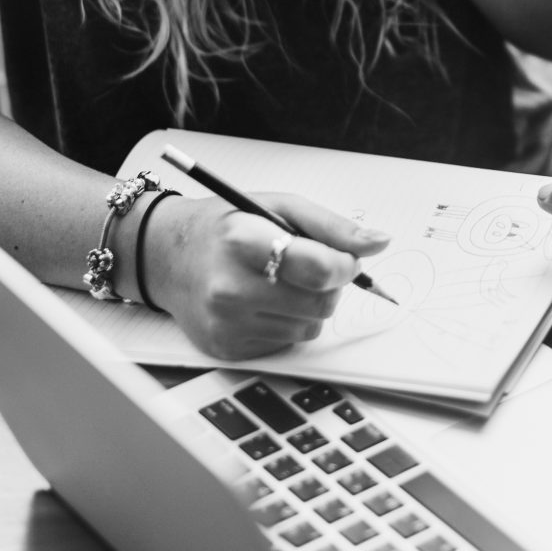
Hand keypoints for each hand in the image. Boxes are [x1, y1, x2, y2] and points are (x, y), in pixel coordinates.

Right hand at [142, 193, 390, 358]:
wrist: (167, 256)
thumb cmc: (227, 226)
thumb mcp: (280, 206)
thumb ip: (333, 226)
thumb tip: (379, 242)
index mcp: (242, 241)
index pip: (319, 268)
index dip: (347, 265)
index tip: (348, 258)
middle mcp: (229, 288)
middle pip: (321, 303)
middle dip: (331, 284)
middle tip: (312, 265)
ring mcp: (226, 324)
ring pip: (310, 326)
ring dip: (310, 304)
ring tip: (281, 280)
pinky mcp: (226, 349)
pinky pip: (287, 341)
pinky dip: (288, 322)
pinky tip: (264, 300)